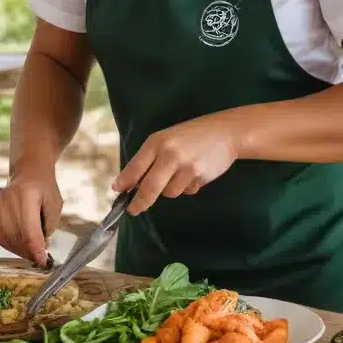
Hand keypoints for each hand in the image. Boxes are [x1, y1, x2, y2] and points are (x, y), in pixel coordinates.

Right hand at [0, 167, 62, 266]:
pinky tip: (19, 245)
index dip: (35, 249)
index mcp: (27, 194)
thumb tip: (42, 248)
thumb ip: (50, 227)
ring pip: (5, 238)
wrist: (29, 173)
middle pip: (16, 236)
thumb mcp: (55, 205)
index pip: (29, 230)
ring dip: (19, 250)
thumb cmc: (44, 188)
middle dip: (29, 252)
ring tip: (30, 252)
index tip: (42, 261)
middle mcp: (8, 198)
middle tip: (39, 258)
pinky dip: (9, 244)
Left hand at [112, 113, 239, 214]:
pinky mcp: (200, 177)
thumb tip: (131, 183)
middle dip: (140, 202)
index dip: (125, 181)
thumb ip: (150, 158)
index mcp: (157, 142)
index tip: (117, 191)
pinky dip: (186, 187)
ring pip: (168, 192)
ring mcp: (186, 167)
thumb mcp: (166, 139)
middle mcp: (170, 154)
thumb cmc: (190, 136)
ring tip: (180, 171)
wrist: (225, 132)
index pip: (136, 166)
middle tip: (133, 210)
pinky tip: (193, 172)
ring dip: (169, 189)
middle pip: (149, 187)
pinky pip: (186, 191)